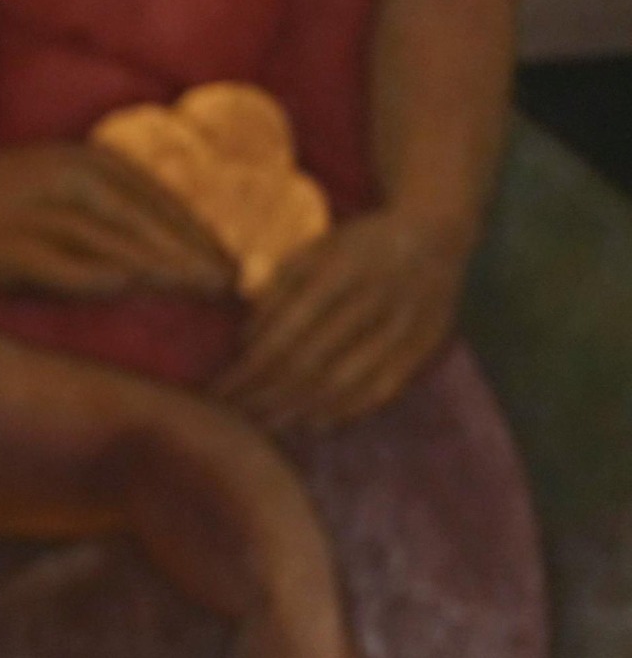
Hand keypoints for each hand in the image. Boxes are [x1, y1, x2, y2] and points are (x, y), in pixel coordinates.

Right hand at [0, 143, 233, 297]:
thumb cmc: (2, 190)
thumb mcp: (63, 184)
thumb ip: (112, 210)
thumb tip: (168, 253)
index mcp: (88, 164)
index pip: (160, 203)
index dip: (203, 235)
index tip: (241, 266)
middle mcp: (66, 183)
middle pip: (143, 222)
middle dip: (194, 255)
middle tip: (238, 287)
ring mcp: (32, 216)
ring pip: (108, 241)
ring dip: (160, 265)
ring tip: (202, 289)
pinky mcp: (1, 249)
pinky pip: (54, 264)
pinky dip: (91, 273)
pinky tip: (127, 285)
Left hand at [212, 211, 468, 432]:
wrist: (436, 233)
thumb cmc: (359, 245)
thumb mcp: (314, 249)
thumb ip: (277, 289)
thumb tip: (245, 343)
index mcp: (342, 270)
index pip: (287, 332)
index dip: (250, 367)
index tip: (220, 388)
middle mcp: (376, 300)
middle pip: (313, 363)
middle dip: (267, 394)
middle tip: (234, 414)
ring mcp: (405, 327)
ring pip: (346, 383)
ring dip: (299, 410)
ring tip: (264, 424)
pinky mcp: (425, 346)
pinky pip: (382, 390)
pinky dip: (343, 412)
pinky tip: (312, 422)